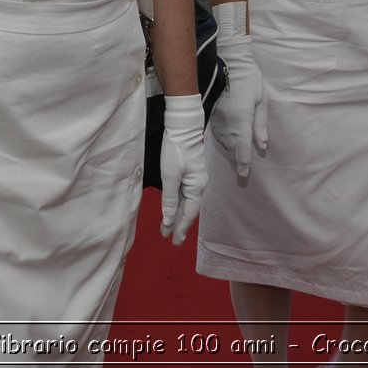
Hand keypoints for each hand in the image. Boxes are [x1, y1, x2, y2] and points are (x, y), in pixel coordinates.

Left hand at [159, 94, 206, 245]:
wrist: (183, 127)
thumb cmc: (175, 150)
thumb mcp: (169, 176)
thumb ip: (169, 199)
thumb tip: (168, 220)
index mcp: (196, 188)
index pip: (188, 214)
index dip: (180, 228)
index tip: (173, 241)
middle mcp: (199, 185)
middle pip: (189, 210)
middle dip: (179, 225)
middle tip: (171, 240)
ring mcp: (195, 179)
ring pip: (186, 202)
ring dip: (177, 215)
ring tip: (168, 228)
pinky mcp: (190, 173)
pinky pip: (184, 194)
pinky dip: (178, 204)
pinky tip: (173, 209)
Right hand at [210, 3, 267, 176]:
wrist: (229, 63)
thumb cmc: (250, 81)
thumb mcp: (261, 102)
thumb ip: (260, 126)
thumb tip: (262, 146)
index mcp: (241, 122)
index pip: (242, 149)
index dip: (243, 164)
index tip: (244, 176)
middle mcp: (227, 124)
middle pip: (232, 148)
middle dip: (237, 161)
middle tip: (241, 173)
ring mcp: (217, 119)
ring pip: (223, 142)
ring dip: (230, 151)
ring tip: (235, 159)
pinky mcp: (212, 114)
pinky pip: (217, 133)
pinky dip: (223, 140)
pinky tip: (227, 142)